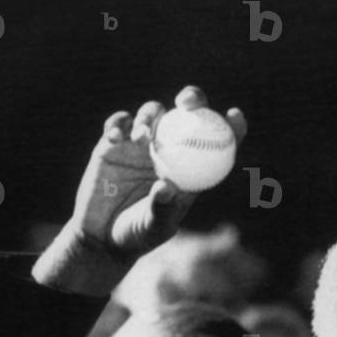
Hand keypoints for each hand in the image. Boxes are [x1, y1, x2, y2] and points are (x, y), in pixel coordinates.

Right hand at [33, 86, 246, 294]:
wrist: (102, 237)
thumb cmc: (138, 235)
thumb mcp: (154, 227)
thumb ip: (161, 208)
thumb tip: (165, 187)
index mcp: (191, 170)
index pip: (217, 143)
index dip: (230, 127)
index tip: (234, 115)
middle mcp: (169, 152)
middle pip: (186, 115)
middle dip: (192, 99)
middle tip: (188, 102)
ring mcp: (140, 146)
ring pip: (152, 114)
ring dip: (150, 116)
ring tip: (142, 136)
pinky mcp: (112, 145)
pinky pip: (118, 124)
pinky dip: (118, 124)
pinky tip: (116, 137)